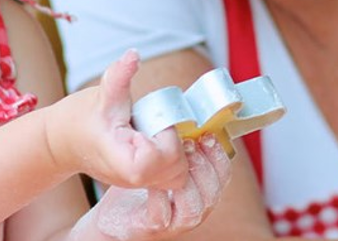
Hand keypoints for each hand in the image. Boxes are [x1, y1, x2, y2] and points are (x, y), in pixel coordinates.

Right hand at [49, 50, 185, 188]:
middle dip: (172, 141)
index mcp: (125, 164)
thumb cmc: (81, 118)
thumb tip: (132, 55)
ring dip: (177, 150)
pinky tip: (161, 140)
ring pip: (180, 176)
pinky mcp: (145, 181)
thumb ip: (119, 75)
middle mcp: (135, 180)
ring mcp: (141, 184)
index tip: (146, 123)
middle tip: (153, 125)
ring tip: (156, 132)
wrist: (63, 140)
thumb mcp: (102, 95)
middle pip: (177, 167)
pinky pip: (174, 177)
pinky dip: (176, 159)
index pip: (162, 158)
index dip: (163, 138)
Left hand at [79, 135, 232, 240]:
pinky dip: (160, 199)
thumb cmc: (139, 185)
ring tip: (174, 163)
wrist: (115, 215)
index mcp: (200, 189)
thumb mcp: (159, 156)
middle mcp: (193, 208)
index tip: (206, 135)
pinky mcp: (152, 228)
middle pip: (214, 192)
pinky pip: (163, 217)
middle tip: (189, 145)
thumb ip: (176, 139)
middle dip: (205, 167)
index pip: (222, 174)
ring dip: (187, 184)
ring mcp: (174, 222)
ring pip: (195, 209)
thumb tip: (183, 109)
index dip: (218, 156)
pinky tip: (151, 184)